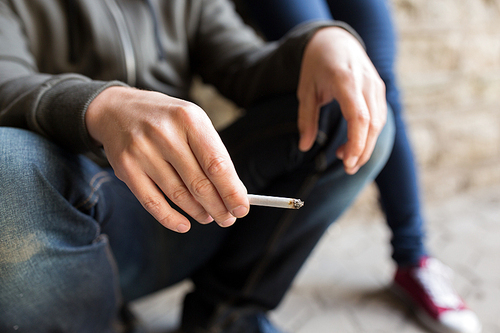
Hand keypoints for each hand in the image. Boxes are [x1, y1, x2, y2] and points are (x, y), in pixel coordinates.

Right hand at [85, 87, 248, 232]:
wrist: (117, 109)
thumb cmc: (165, 120)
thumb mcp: (192, 123)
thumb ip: (212, 153)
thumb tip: (235, 191)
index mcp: (189, 119)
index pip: (217, 164)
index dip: (232, 191)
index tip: (242, 208)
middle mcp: (165, 134)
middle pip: (199, 183)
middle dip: (218, 207)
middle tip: (228, 218)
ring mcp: (142, 151)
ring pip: (179, 195)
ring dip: (198, 212)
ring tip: (208, 217)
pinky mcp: (126, 168)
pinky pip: (152, 202)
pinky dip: (171, 218)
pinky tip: (184, 224)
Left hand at [297, 27, 386, 173]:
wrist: (335, 41)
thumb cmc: (317, 66)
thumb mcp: (305, 90)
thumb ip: (306, 119)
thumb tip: (304, 147)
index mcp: (345, 80)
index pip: (359, 117)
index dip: (356, 143)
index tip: (347, 162)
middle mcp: (366, 82)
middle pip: (373, 124)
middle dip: (362, 151)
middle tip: (348, 169)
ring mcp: (376, 85)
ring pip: (379, 123)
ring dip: (365, 145)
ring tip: (345, 158)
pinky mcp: (379, 89)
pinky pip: (379, 116)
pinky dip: (368, 134)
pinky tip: (353, 144)